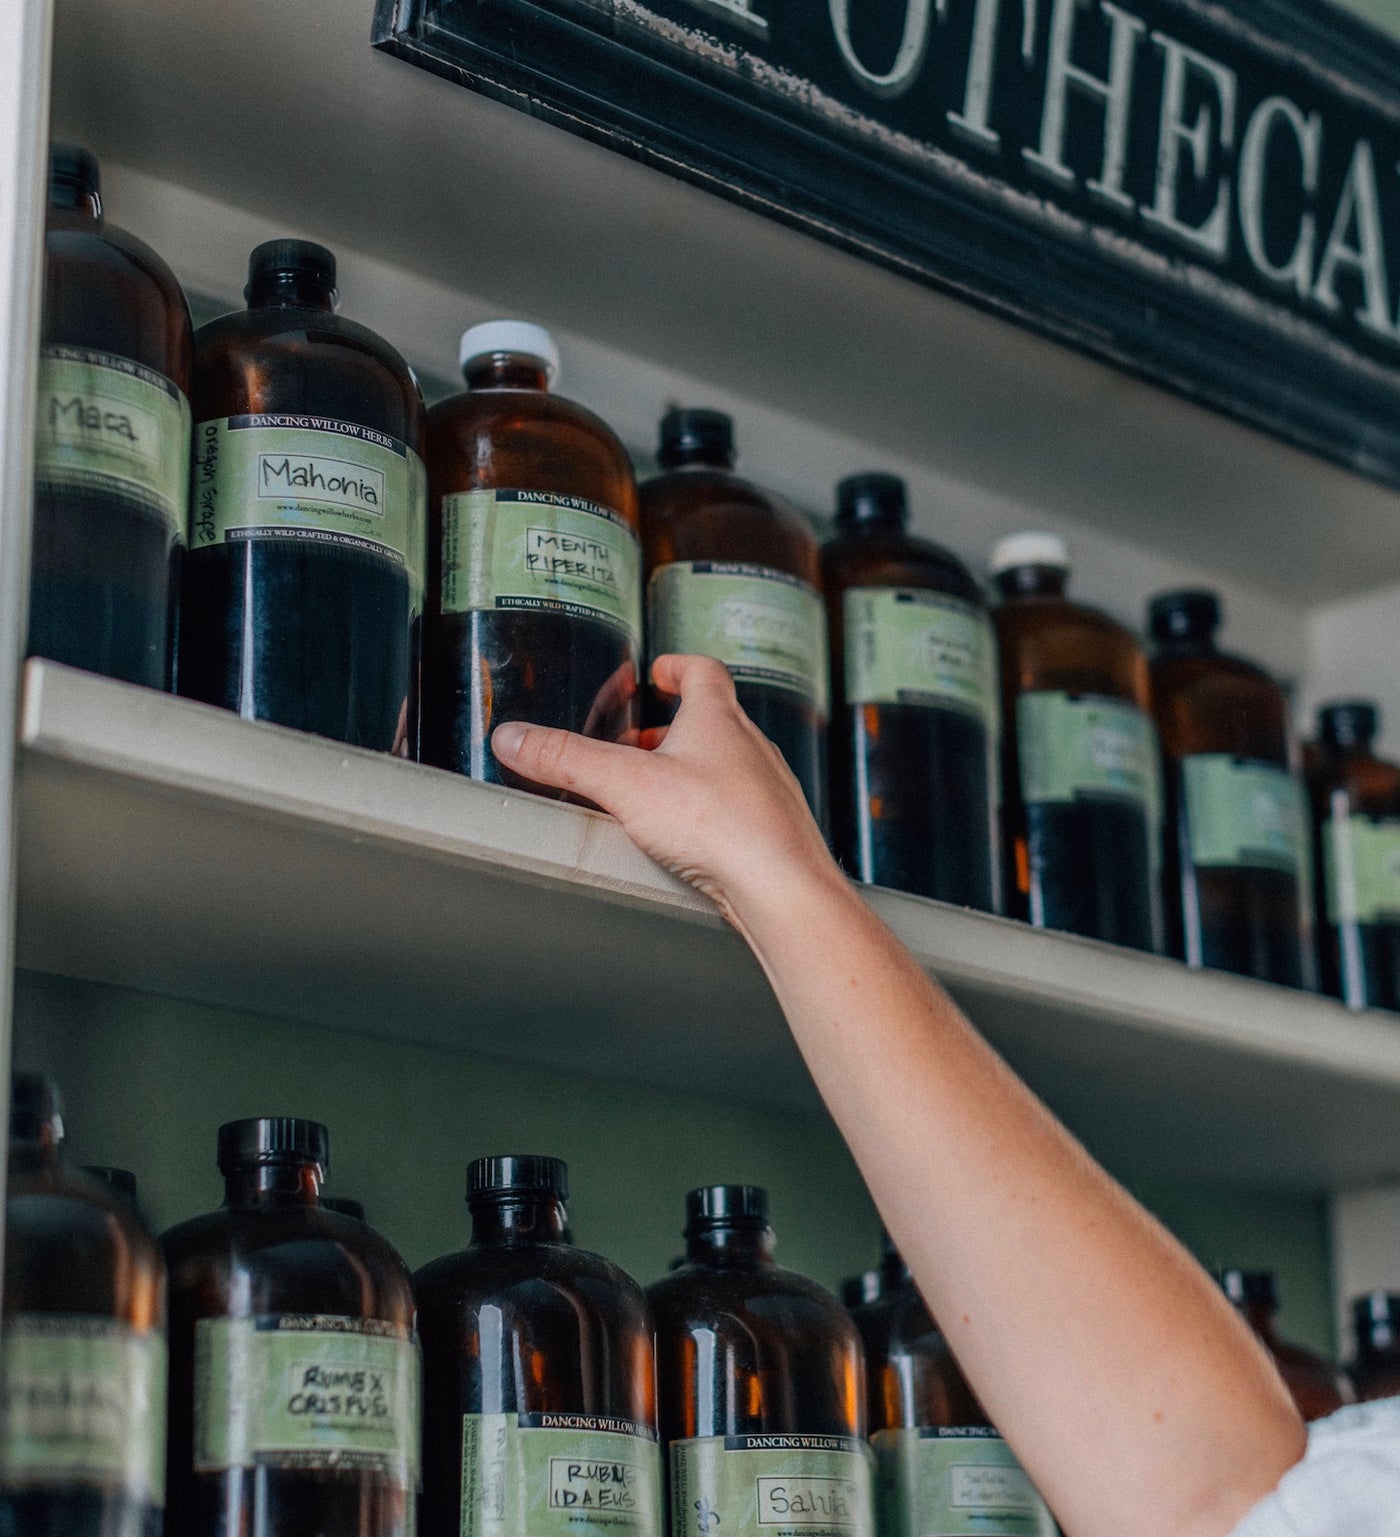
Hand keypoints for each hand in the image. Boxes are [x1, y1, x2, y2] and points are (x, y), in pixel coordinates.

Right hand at [490, 653, 839, 922]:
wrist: (783, 886)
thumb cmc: (722, 826)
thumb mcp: (625, 785)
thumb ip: (566, 760)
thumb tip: (514, 738)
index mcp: (718, 720)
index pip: (703, 672)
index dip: (678, 667)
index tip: (660, 671)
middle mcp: (751, 748)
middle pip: (713, 721)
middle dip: (672, 729)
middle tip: (639, 743)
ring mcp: (768, 791)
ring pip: (728, 767)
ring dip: (692, 773)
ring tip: (656, 795)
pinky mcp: (775, 832)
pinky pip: (739, 811)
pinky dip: (711, 814)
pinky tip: (691, 842)